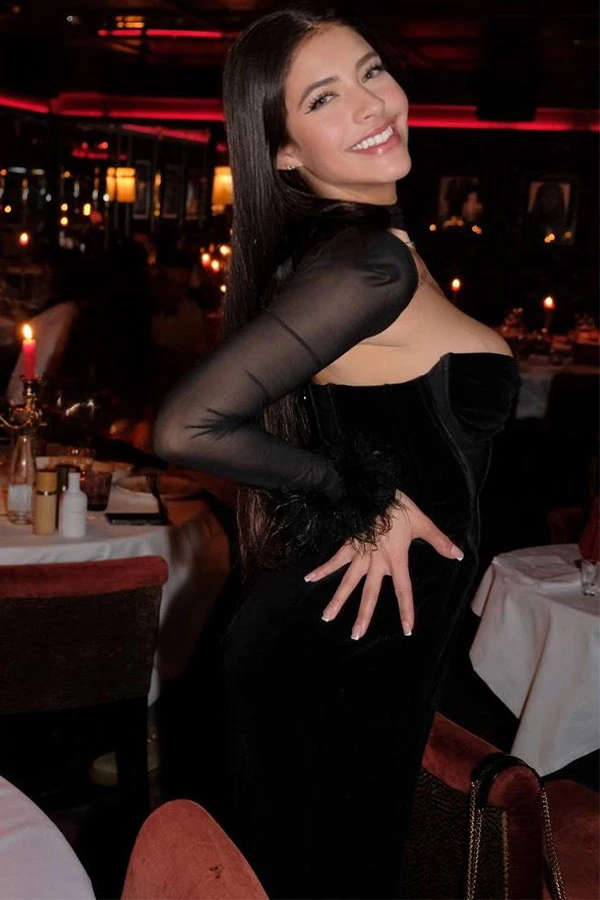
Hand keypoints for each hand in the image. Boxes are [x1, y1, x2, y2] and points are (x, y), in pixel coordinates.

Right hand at [303, 491, 462, 639]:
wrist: (374, 490)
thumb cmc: (398, 506)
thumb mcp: (422, 522)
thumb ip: (439, 541)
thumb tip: (458, 555)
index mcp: (396, 558)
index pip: (403, 589)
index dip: (406, 610)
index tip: (406, 630)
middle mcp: (376, 562)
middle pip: (369, 593)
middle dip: (363, 615)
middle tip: (355, 635)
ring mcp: (359, 555)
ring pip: (347, 582)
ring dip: (337, 600)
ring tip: (326, 617)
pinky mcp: (348, 545)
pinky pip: (334, 560)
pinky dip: (321, 569)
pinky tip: (309, 579)